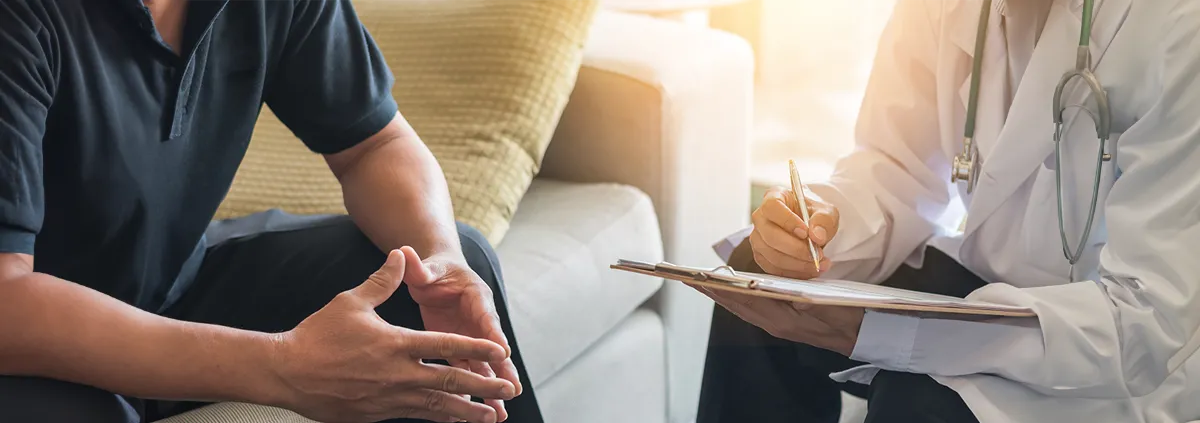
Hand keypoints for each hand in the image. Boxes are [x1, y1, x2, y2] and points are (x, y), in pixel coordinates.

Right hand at [271, 250, 516, 422]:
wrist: (286, 372)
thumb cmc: (318, 334)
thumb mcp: (352, 302)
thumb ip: (382, 281)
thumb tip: (400, 254)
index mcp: (397, 344)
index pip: (447, 346)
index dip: (478, 349)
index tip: (502, 353)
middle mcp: (399, 374)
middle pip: (451, 381)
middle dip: (484, 386)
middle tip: (509, 389)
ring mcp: (389, 397)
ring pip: (438, 406)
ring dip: (468, 412)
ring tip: (493, 416)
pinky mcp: (377, 413)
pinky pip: (416, 416)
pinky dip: (439, 418)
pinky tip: (454, 421)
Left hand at [400, 247, 520, 421]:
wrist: (437, 274)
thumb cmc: (434, 269)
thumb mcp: (428, 268)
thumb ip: (419, 266)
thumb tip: (404, 252)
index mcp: (476, 297)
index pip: (486, 317)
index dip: (494, 335)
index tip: (502, 353)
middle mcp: (479, 319)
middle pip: (493, 348)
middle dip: (503, 370)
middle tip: (512, 391)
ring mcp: (471, 337)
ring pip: (484, 365)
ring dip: (491, 388)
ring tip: (500, 413)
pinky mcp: (460, 348)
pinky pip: (469, 371)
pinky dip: (474, 390)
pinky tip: (476, 411)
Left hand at [695, 286, 863, 355]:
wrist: (861, 335)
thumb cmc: (846, 315)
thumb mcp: (823, 302)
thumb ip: (799, 295)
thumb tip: (775, 287)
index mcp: (781, 319)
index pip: (743, 300)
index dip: (720, 287)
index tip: (700, 277)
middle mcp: (774, 324)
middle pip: (736, 305)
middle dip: (712, 291)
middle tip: (689, 278)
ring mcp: (777, 326)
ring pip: (742, 308)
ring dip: (722, 295)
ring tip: (703, 283)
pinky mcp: (782, 323)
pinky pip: (752, 310)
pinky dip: (738, 300)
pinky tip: (731, 292)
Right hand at [750, 186, 839, 278]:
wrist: (810, 227)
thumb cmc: (813, 215)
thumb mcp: (826, 211)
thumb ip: (824, 220)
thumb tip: (817, 235)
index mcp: (774, 197)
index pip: (772, 207)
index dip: (787, 221)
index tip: (806, 233)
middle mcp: (761, 217)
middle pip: (770, 235)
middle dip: (796, 249)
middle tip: (817, 254)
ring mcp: (758, 237)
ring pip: (772, 255)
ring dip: (797, 264)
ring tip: (819, 263)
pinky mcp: (761, 255)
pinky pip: (773, 269)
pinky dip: (793, 273)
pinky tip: (808, 269)